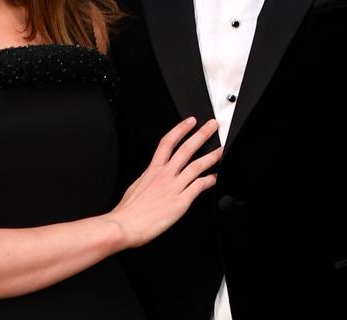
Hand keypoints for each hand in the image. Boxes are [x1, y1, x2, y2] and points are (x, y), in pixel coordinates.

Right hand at [107, 117, 221, 248]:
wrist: (125, 225)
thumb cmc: (128, 210)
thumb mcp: (135, 186)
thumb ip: (148, 179)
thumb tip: (151, 177)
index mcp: (152, 170)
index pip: (168, 142)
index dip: (180, 129)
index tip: (190, 122)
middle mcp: (165, 175)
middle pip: (186, 149)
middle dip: (201, 135)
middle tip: (212, 126)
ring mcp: (174, 187)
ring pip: (197, 166)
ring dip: (211, 156)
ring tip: (221, 149)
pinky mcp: (181, 202)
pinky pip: (199, 187)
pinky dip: (209, 180)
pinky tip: (215, 178)